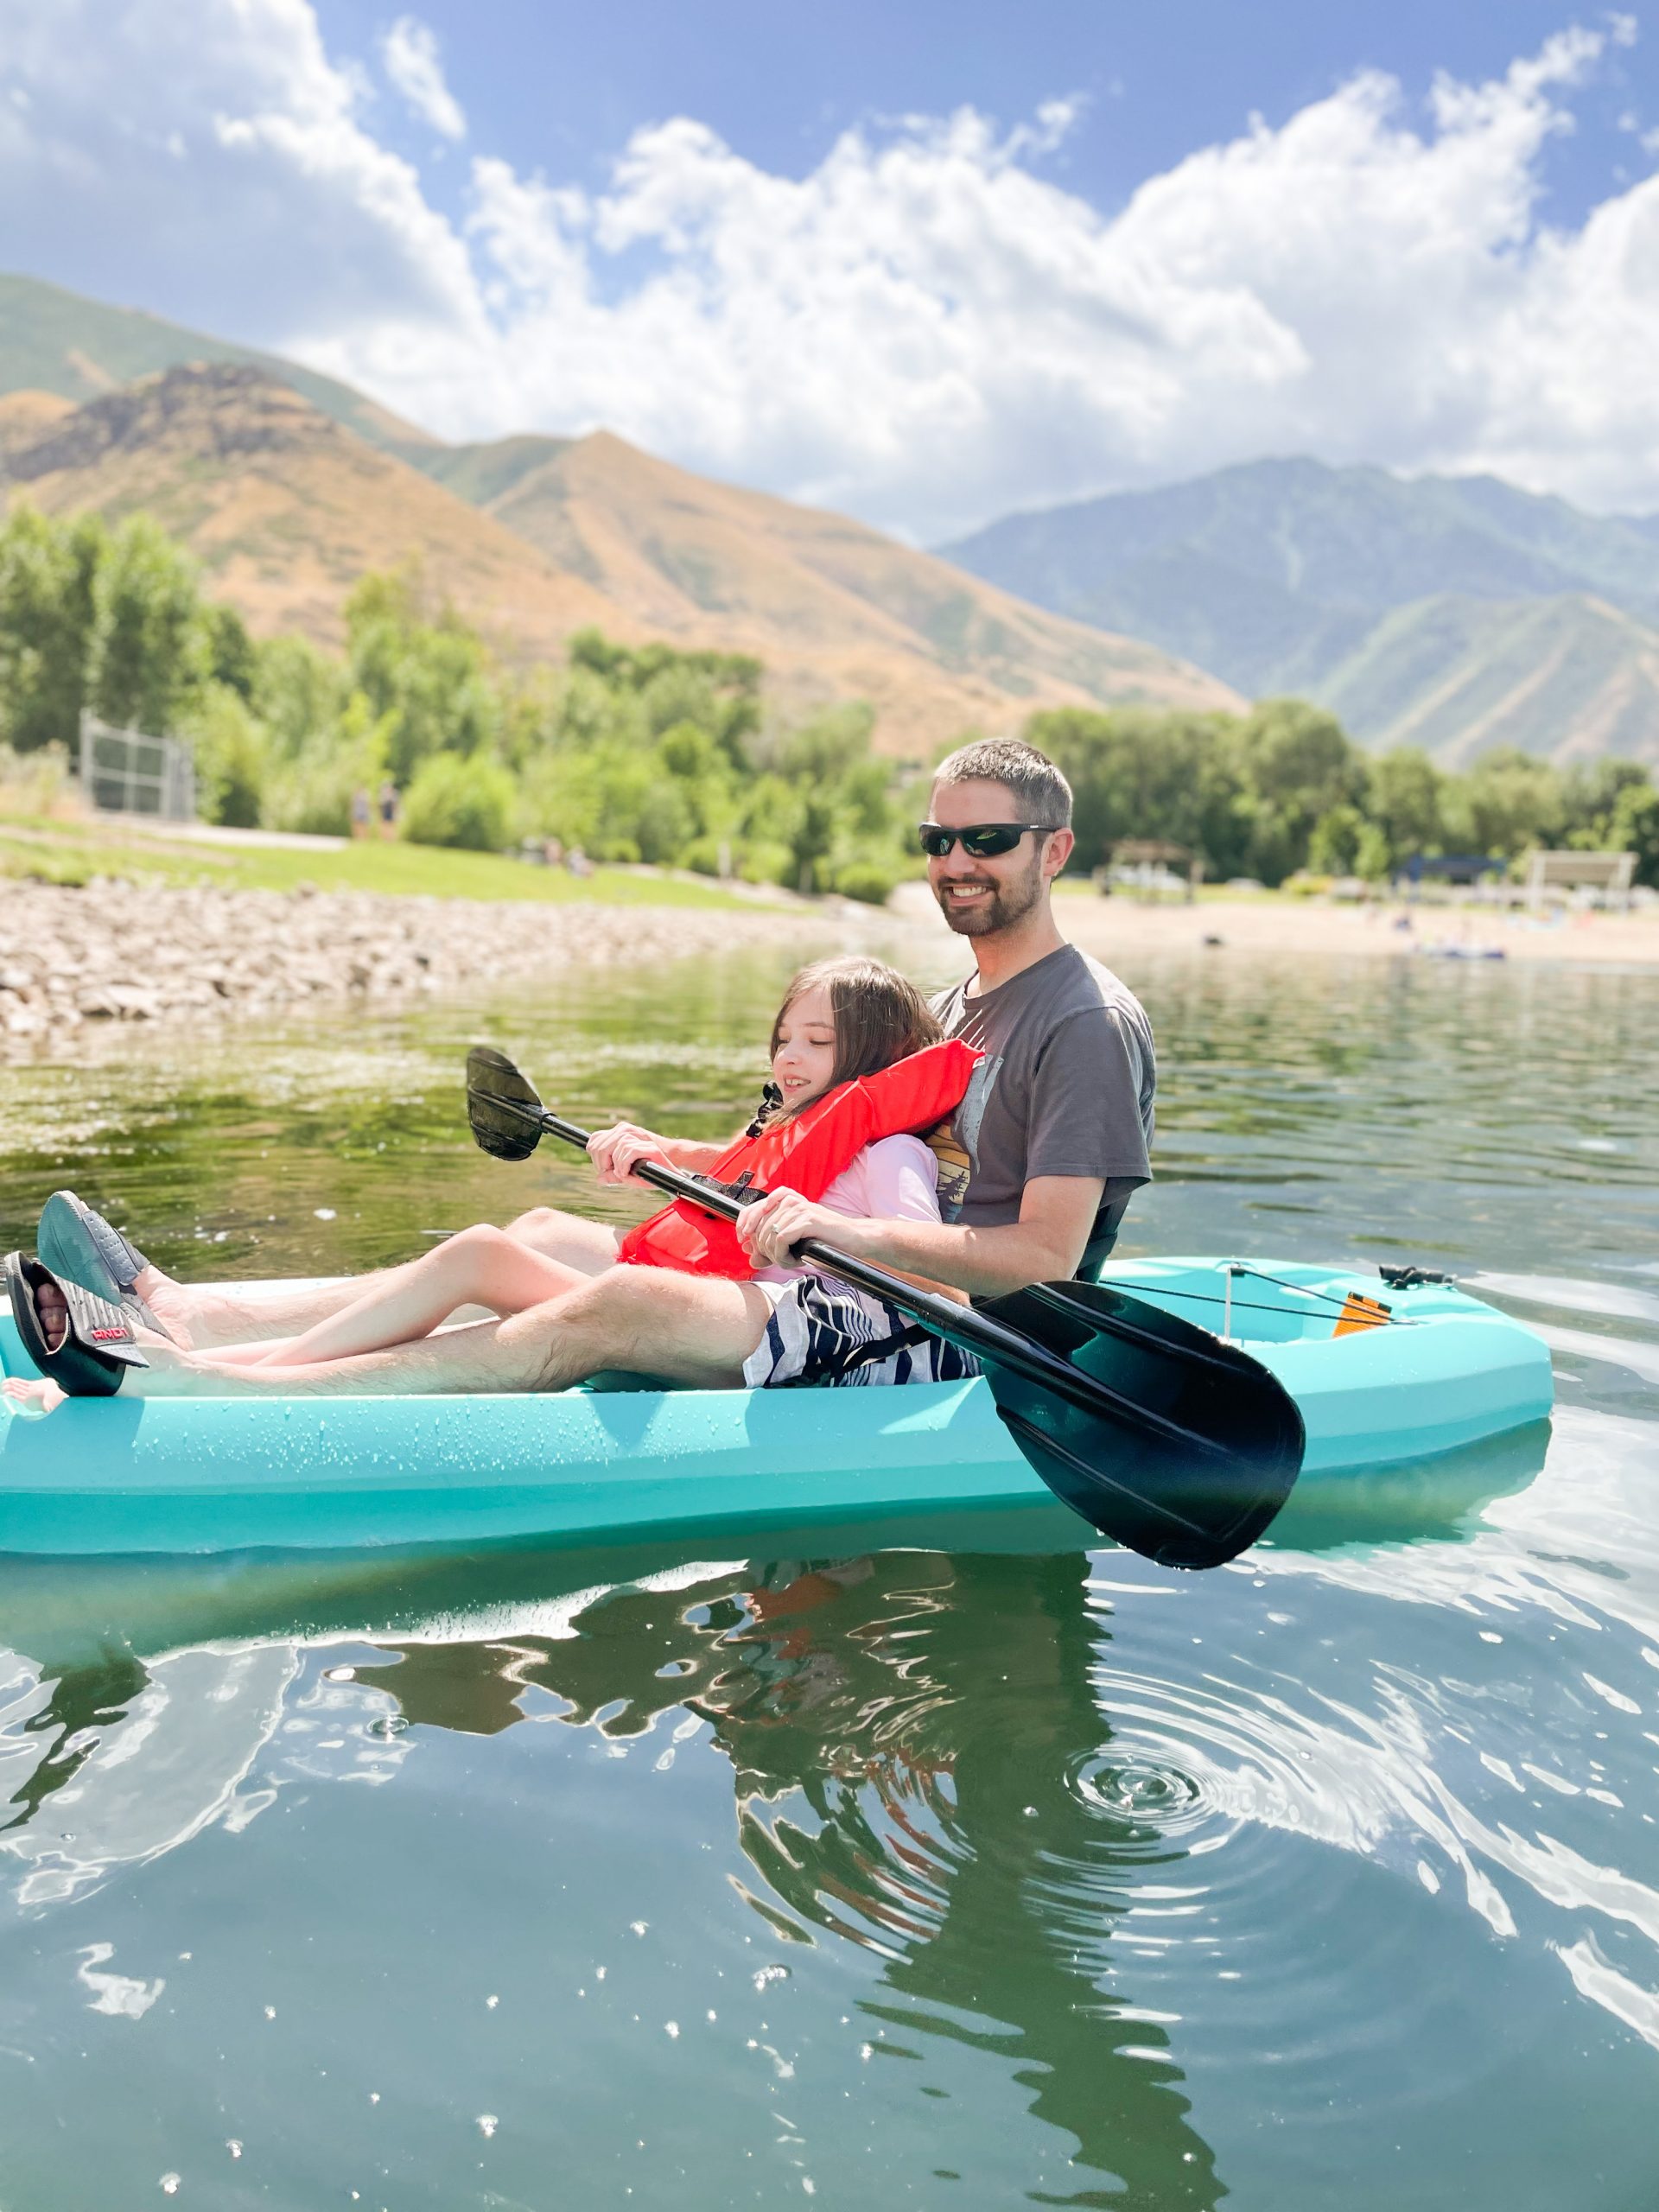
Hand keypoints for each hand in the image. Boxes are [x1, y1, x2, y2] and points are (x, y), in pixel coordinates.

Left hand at [587, 1122, 671, 1185]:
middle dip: (601, 1164)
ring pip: (614, 1148)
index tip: (604, 1168)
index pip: (595, 1138)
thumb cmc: (650, 1172)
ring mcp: (639, 1137)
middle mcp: (627, 1131)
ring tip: (623, 1174)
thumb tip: (599, 1179)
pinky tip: (627, 1173)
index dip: (594, 1155)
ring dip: (615, 1166)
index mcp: (619, 1133)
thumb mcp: (628, 1173)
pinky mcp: (649, 1146)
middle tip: (613, 1174)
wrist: (672, 1172)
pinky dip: (624, 1166)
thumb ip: (613, 1175)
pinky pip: (628, 1152)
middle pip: (600, 1145)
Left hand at [735, 1189, 850, 1267]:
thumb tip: (749, 1254)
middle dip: (765, 1251)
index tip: (744, 1242)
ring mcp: (799, 1208)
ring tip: (792, 1261)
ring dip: (777, 1256)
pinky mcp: (807, 1219)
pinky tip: (795, 1260)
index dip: (744, 1226)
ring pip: (769, 1237)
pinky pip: (781, 1240)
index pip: (751, 1209)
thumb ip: (771, 1247)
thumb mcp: (793, 1243)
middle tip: (782, 1260)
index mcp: (784, 1201)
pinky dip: (784, 1256)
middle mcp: (789, 1201)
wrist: (854, 1239)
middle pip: (759, 1229)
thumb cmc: (824, 1241)